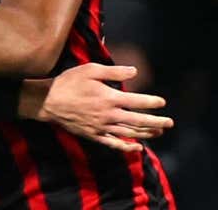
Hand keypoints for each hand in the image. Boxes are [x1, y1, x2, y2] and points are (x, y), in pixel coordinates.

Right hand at [36, 63, 172, 150]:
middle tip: (170, 123)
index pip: (136, 101)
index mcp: (109, 98)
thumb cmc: (69, 82)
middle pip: (137, 121)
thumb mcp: (90, 70)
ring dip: (146, 133)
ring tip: (159, 132)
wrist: (47, 102)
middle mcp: (108, 115)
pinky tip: (137, 148)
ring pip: (129, 133)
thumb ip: (114, 71)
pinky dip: (127, 147)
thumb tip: (134, 71)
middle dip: (156, 122)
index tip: (162, 102)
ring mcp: (101, 128)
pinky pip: (114, 144)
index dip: (151, 102)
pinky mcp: (94, 136)